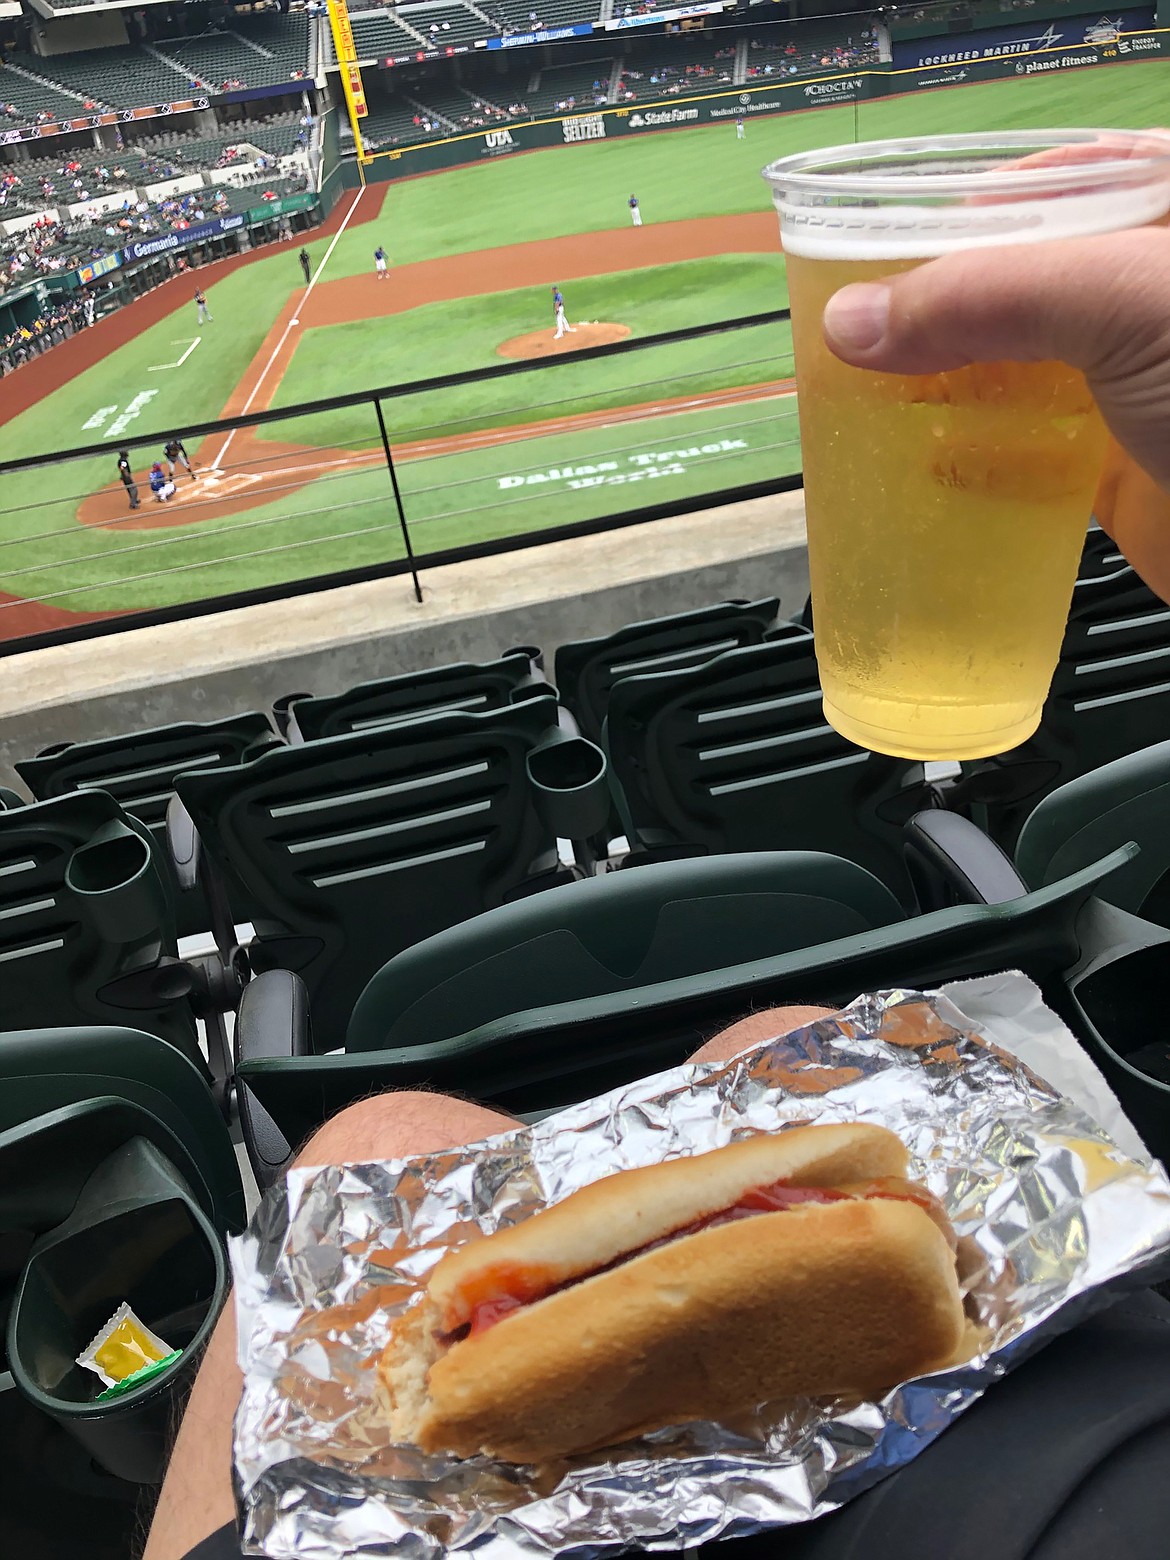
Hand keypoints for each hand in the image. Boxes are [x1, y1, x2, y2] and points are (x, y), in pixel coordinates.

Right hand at [822, 226, 1169, 601]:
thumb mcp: (1123, 300)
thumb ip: (982, 296)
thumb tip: (850, 322)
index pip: (1064, 176)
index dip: (973, 203)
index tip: (892, 240)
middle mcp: (1155, 294)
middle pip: (1029, 279)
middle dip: (946, 303)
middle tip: (868, 323)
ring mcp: (1143, 382)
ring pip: (1025, 366)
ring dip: (950, 383)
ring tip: (873, 389)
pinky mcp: (1127, 463)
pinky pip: (1034, 450)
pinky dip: (978, 459)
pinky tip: (928, 463)